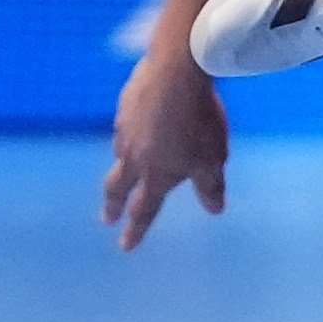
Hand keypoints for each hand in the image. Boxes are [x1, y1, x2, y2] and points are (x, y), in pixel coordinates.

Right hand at [103, 49, 229, 249]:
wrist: (175, 75)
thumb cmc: (199, 122)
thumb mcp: (212, 159)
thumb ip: (210, 186)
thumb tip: (215, 210)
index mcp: (156, 174)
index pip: (144, 210)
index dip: (136, 230)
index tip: (125, 246)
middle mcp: (134, 157)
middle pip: (117, 187)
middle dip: (112, 206)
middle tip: (107, 218)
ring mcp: (125, 131)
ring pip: (119, 155)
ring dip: (120, 168)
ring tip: (123, 172)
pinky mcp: (125, 106)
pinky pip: (124, 126)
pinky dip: (128, 135)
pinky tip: (134, 128)